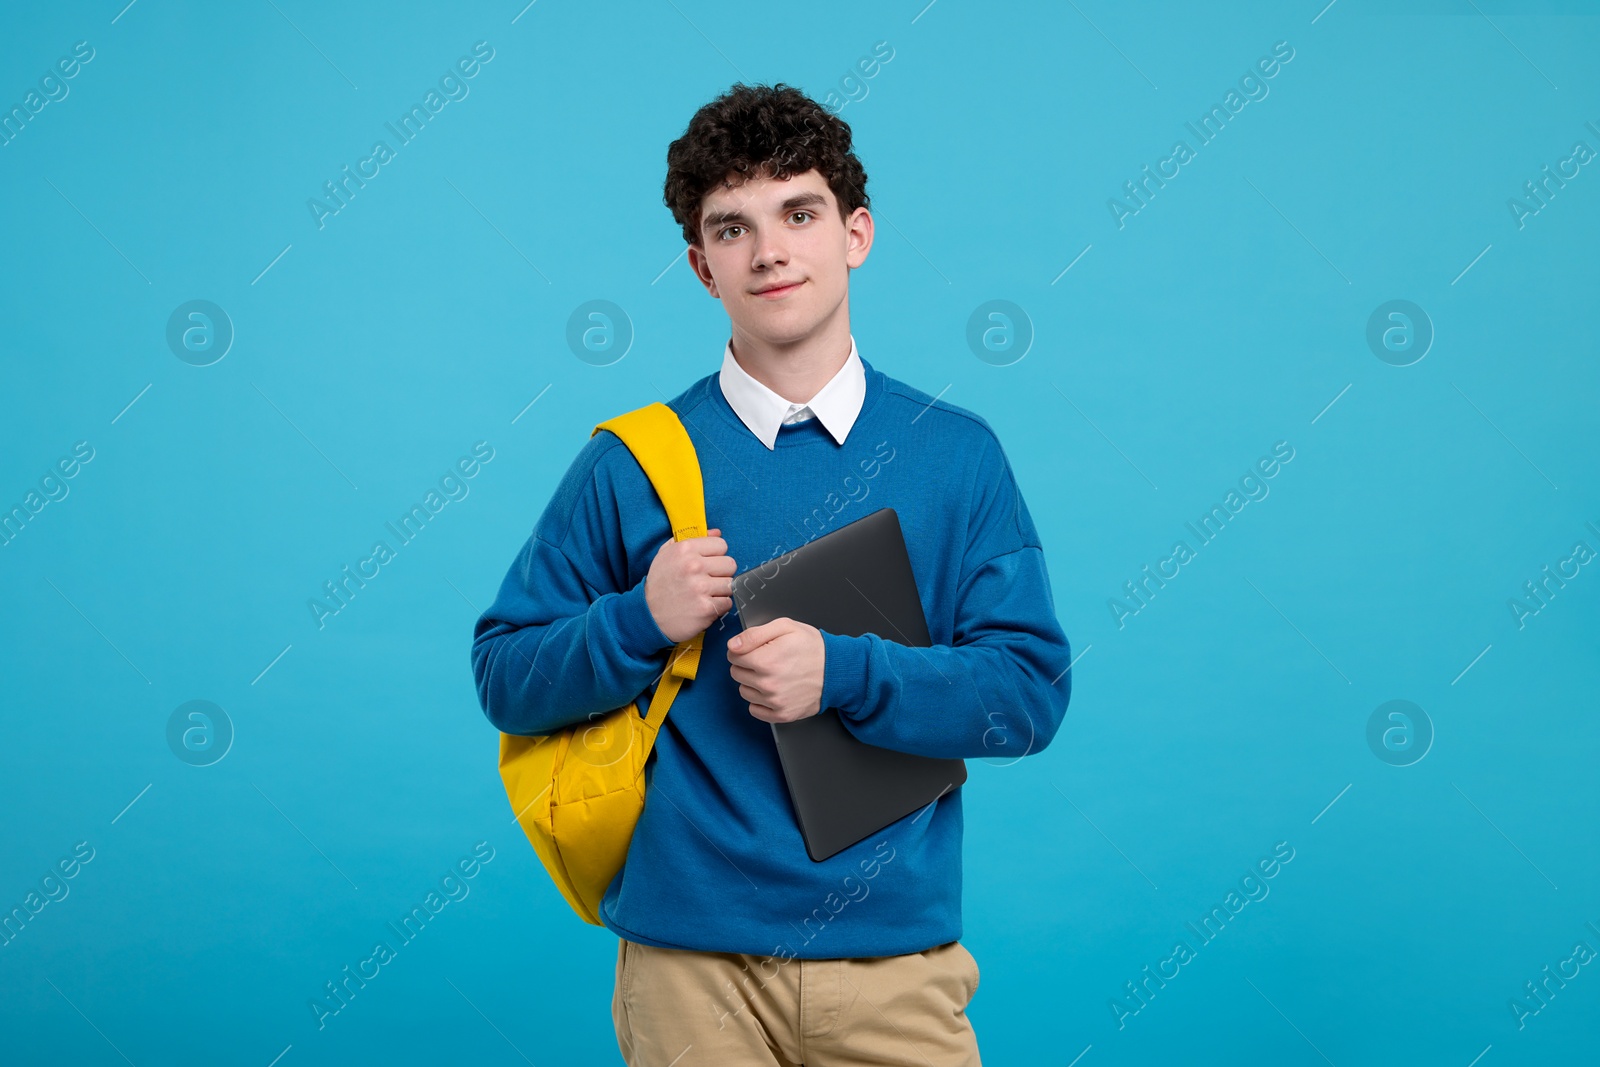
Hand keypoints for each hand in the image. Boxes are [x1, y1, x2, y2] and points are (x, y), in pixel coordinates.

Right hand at [645, 527, 736, 643]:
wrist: (648, 615)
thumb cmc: (659, 584)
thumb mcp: (667, 555)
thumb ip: (692, 539)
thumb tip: (717, 532)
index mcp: (685, 549)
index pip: (722, 545)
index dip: (716, 556)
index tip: (707, 564)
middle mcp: (693, 566)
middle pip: (730, 564)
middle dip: (721, 573)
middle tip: (707, 581)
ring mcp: (700, 588)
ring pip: (730, 584)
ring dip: (720, 591)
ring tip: (704, 594)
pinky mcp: (706, 608)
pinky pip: (727, 603)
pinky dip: (718, 606)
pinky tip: (703, 606)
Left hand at [726, 618, 824, 723]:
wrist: (837, 670)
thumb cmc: (813, 647)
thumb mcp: (785, 627)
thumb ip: (754, 634)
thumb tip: (733, 645)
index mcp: (766, 660)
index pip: (732, 656)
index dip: (743, 649)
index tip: (756, 649)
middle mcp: (768, 684)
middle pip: (736, 673)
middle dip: (747, 665)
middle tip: (766, 660)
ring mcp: (775, 701)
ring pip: (744, 692)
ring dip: (753, 683)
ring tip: (772, 674)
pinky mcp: (782, 714)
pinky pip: (755, 710)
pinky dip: (760, 701)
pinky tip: (773, 690)